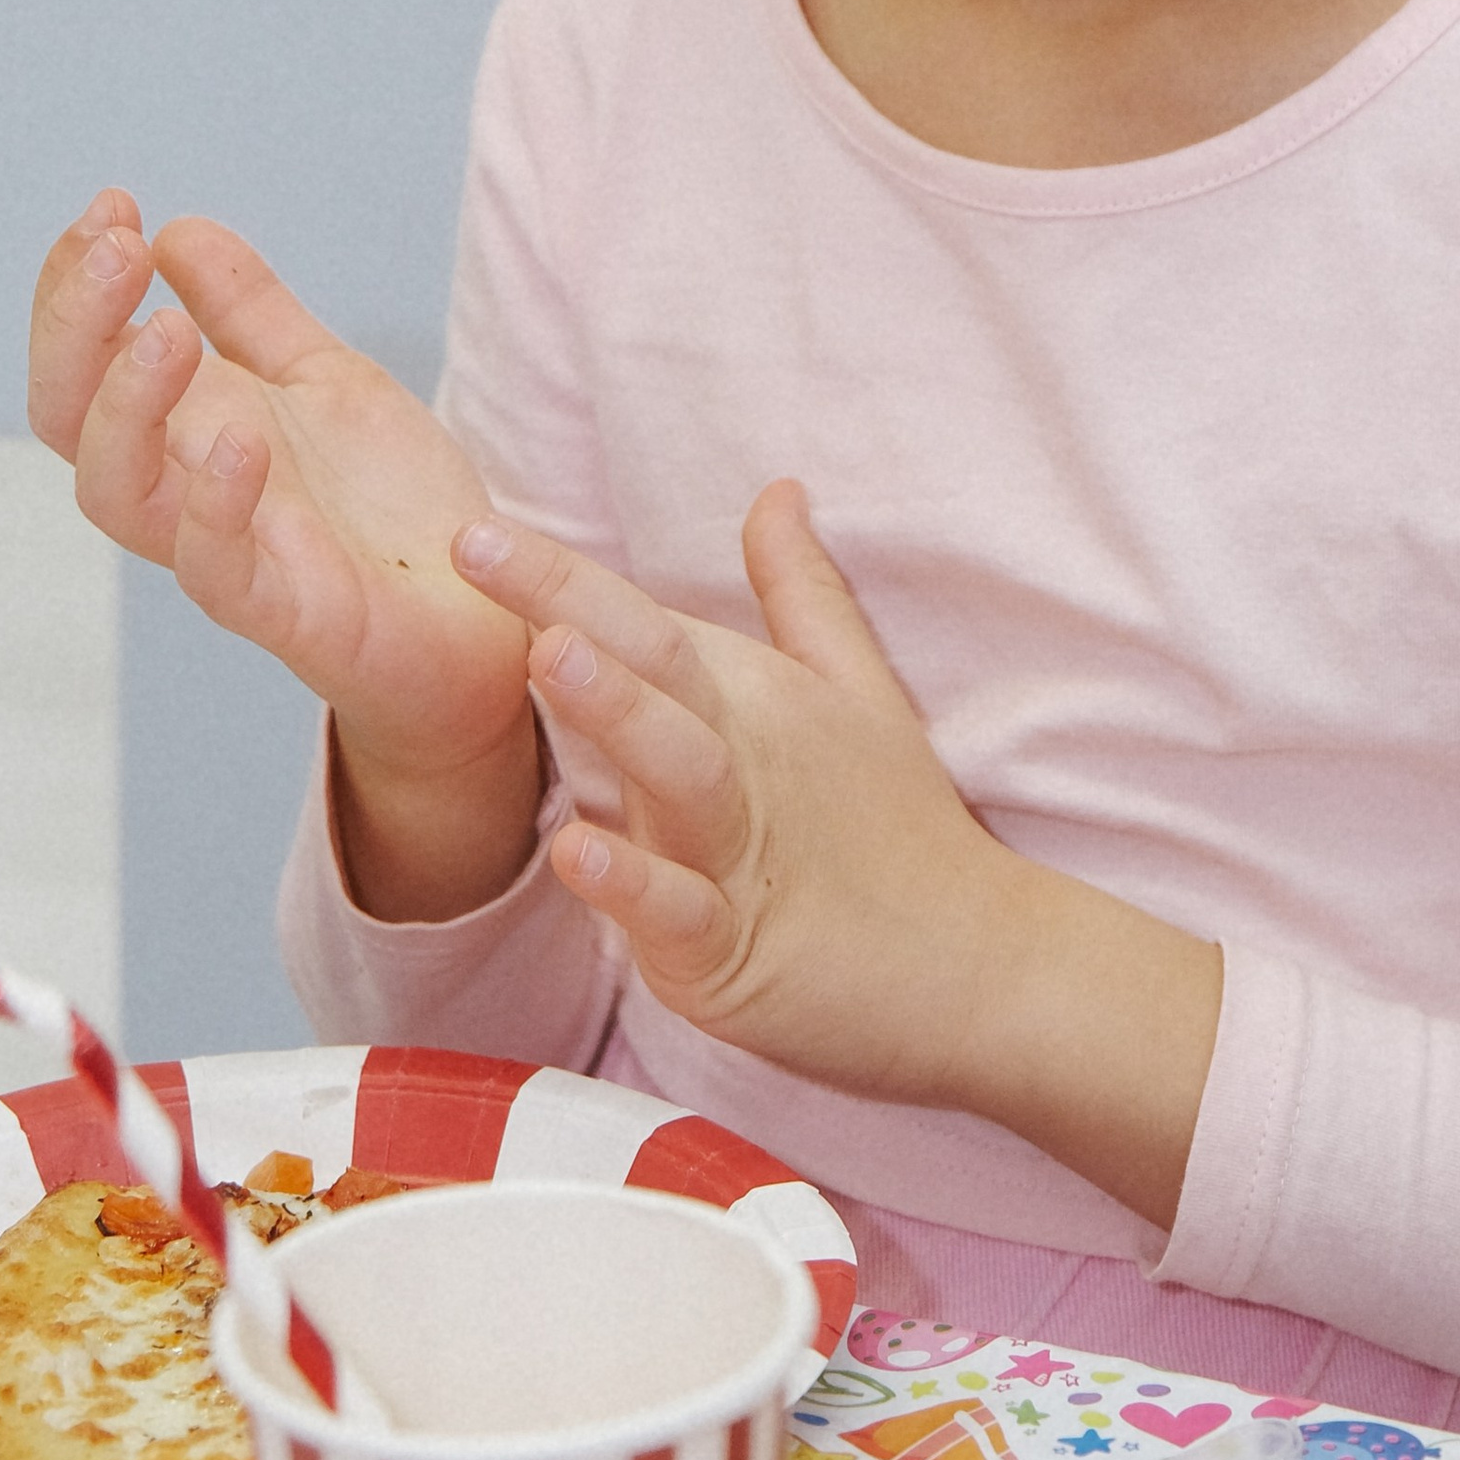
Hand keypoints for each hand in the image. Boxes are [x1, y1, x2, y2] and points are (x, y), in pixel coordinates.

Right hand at [29, 191, 540, 912]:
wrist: (484, 616)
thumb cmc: (388, 508)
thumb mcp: (324, 381)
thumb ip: (253, 314)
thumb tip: (174, 232)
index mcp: (185, 428)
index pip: (83, 358)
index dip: (74, 285)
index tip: (112, 206)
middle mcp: (185, 489)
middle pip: (68, 419)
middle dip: (73, 328)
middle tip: (112, 247)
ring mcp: (228, 552)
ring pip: (118, 496)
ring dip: (127, 408)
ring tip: (166, 332)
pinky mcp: (286, 612)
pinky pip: (216, 572)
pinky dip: (214, 506)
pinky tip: (238, 439)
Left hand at [455, 483, 1223, 1221]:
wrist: (983, 969)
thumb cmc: (899, 829)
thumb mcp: (857, 692)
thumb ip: (800, 593)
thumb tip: (775, 490)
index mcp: (754, 700)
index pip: (645, 621)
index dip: (559, 572)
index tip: (475, 527)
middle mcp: (742, 763)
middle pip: (653, 669)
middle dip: (565, 603)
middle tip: (482, 546)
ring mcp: (739, 857)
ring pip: (674, 771)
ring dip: (616, 712)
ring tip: (552, 655)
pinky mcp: (737, 953)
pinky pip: (680, 912)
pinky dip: (632, 883)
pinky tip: (576, 850)